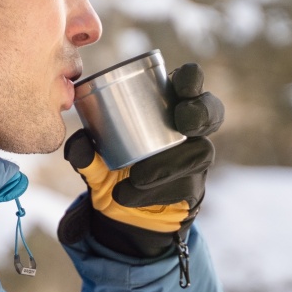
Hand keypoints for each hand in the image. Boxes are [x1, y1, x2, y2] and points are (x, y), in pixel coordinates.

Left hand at [58, 64, 223, 262]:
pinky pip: (185, 186)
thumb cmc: (110, 170)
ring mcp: (195, 158)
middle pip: (211, 112)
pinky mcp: (194, 187)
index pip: (188, 85)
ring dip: (169, 164)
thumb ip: (83, 150)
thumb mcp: (92, 160)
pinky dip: (155, 191)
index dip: (191, 79)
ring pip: (199, 153)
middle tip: (183, 121)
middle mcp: (187, 130)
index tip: (181, 82)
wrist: (118, 213)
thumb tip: (80, 142)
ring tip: (138, 176)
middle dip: (201, 112)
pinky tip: (129, 195)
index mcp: (164, 107)